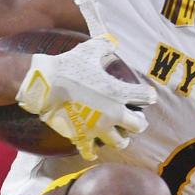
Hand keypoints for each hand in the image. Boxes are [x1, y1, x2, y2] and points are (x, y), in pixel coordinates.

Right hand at [16, 36, 156, 159]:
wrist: (45, 84)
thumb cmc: (69, 66)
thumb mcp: (89, 50)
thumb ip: (104, 46)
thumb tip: (112, 42)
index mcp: (118, 92)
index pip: (146, 97)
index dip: (149, 96)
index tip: (147, 95)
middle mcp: (112, 113)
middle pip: (138, 126)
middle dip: (139, 122)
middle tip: (135, 118)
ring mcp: (98, 128)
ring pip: (120, 142)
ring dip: (121, 138)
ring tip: (119, 134)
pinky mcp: (82, 136)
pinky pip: (91, 151)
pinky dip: (93, 151)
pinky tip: (93, 148)